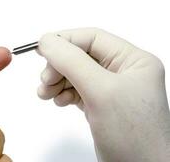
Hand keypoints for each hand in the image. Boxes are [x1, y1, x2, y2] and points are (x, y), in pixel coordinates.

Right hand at [37, 28, 169, 161]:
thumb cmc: (135, 137)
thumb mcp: (101, 92)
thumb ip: (72, 62)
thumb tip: (47, 41)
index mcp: (133, 61)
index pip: (92, 38)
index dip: (65, 41)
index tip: (41, 48)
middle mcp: (123, 72)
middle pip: (80, 56)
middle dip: (59, 66)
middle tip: (45, 80)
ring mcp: (111, 90)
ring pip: (75, 73)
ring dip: (57, 80)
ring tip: (46, 93)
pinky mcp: (101, 105)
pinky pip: (76, 90)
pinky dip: (62, 93)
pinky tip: (58, 101)